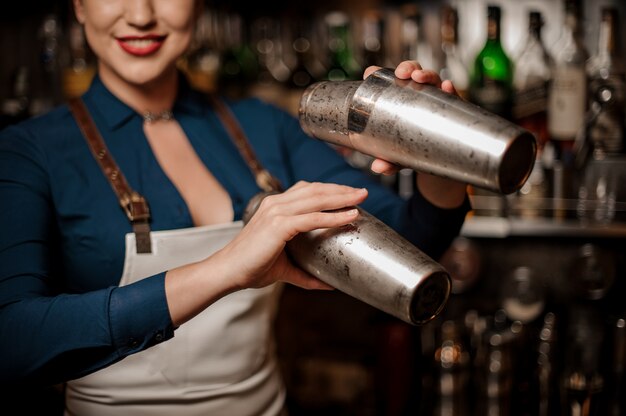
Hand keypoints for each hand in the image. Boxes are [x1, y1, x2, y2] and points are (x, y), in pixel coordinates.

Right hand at [215, 181, 367, 290]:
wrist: (228, 272)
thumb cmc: (252, 267)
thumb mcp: (284, 267)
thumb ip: (306, 273)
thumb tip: (329, 284)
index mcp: (275, 207)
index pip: (308, 190)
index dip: (330, 190)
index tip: (349, 193)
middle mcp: (276, 204)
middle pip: (316, 189)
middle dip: (341, 190)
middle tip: (363, 192)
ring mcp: (277, 212)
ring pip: (317, 199)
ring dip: (342, 197)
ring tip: (361, 198)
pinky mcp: (278, 225)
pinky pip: (312, 218)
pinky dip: (333, 216)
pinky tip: (349, 216)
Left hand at [363, 61, 466, 208]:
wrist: (439, 159)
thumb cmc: (414, 148)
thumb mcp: (400, 156)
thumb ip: (389, 161)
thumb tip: (378, 167)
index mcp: (402, 100)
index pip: (390, 81)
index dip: (380, 73)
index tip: (369, 73)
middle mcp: (419, 95)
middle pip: (413, 74)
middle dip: (407, 68)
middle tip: (401, 74)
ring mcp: (437, 99)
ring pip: (433, 79)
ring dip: (426, 74)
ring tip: (419, 77)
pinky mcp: (453, 108)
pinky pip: (453, 96)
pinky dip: (451, 89)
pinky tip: (447, 87)